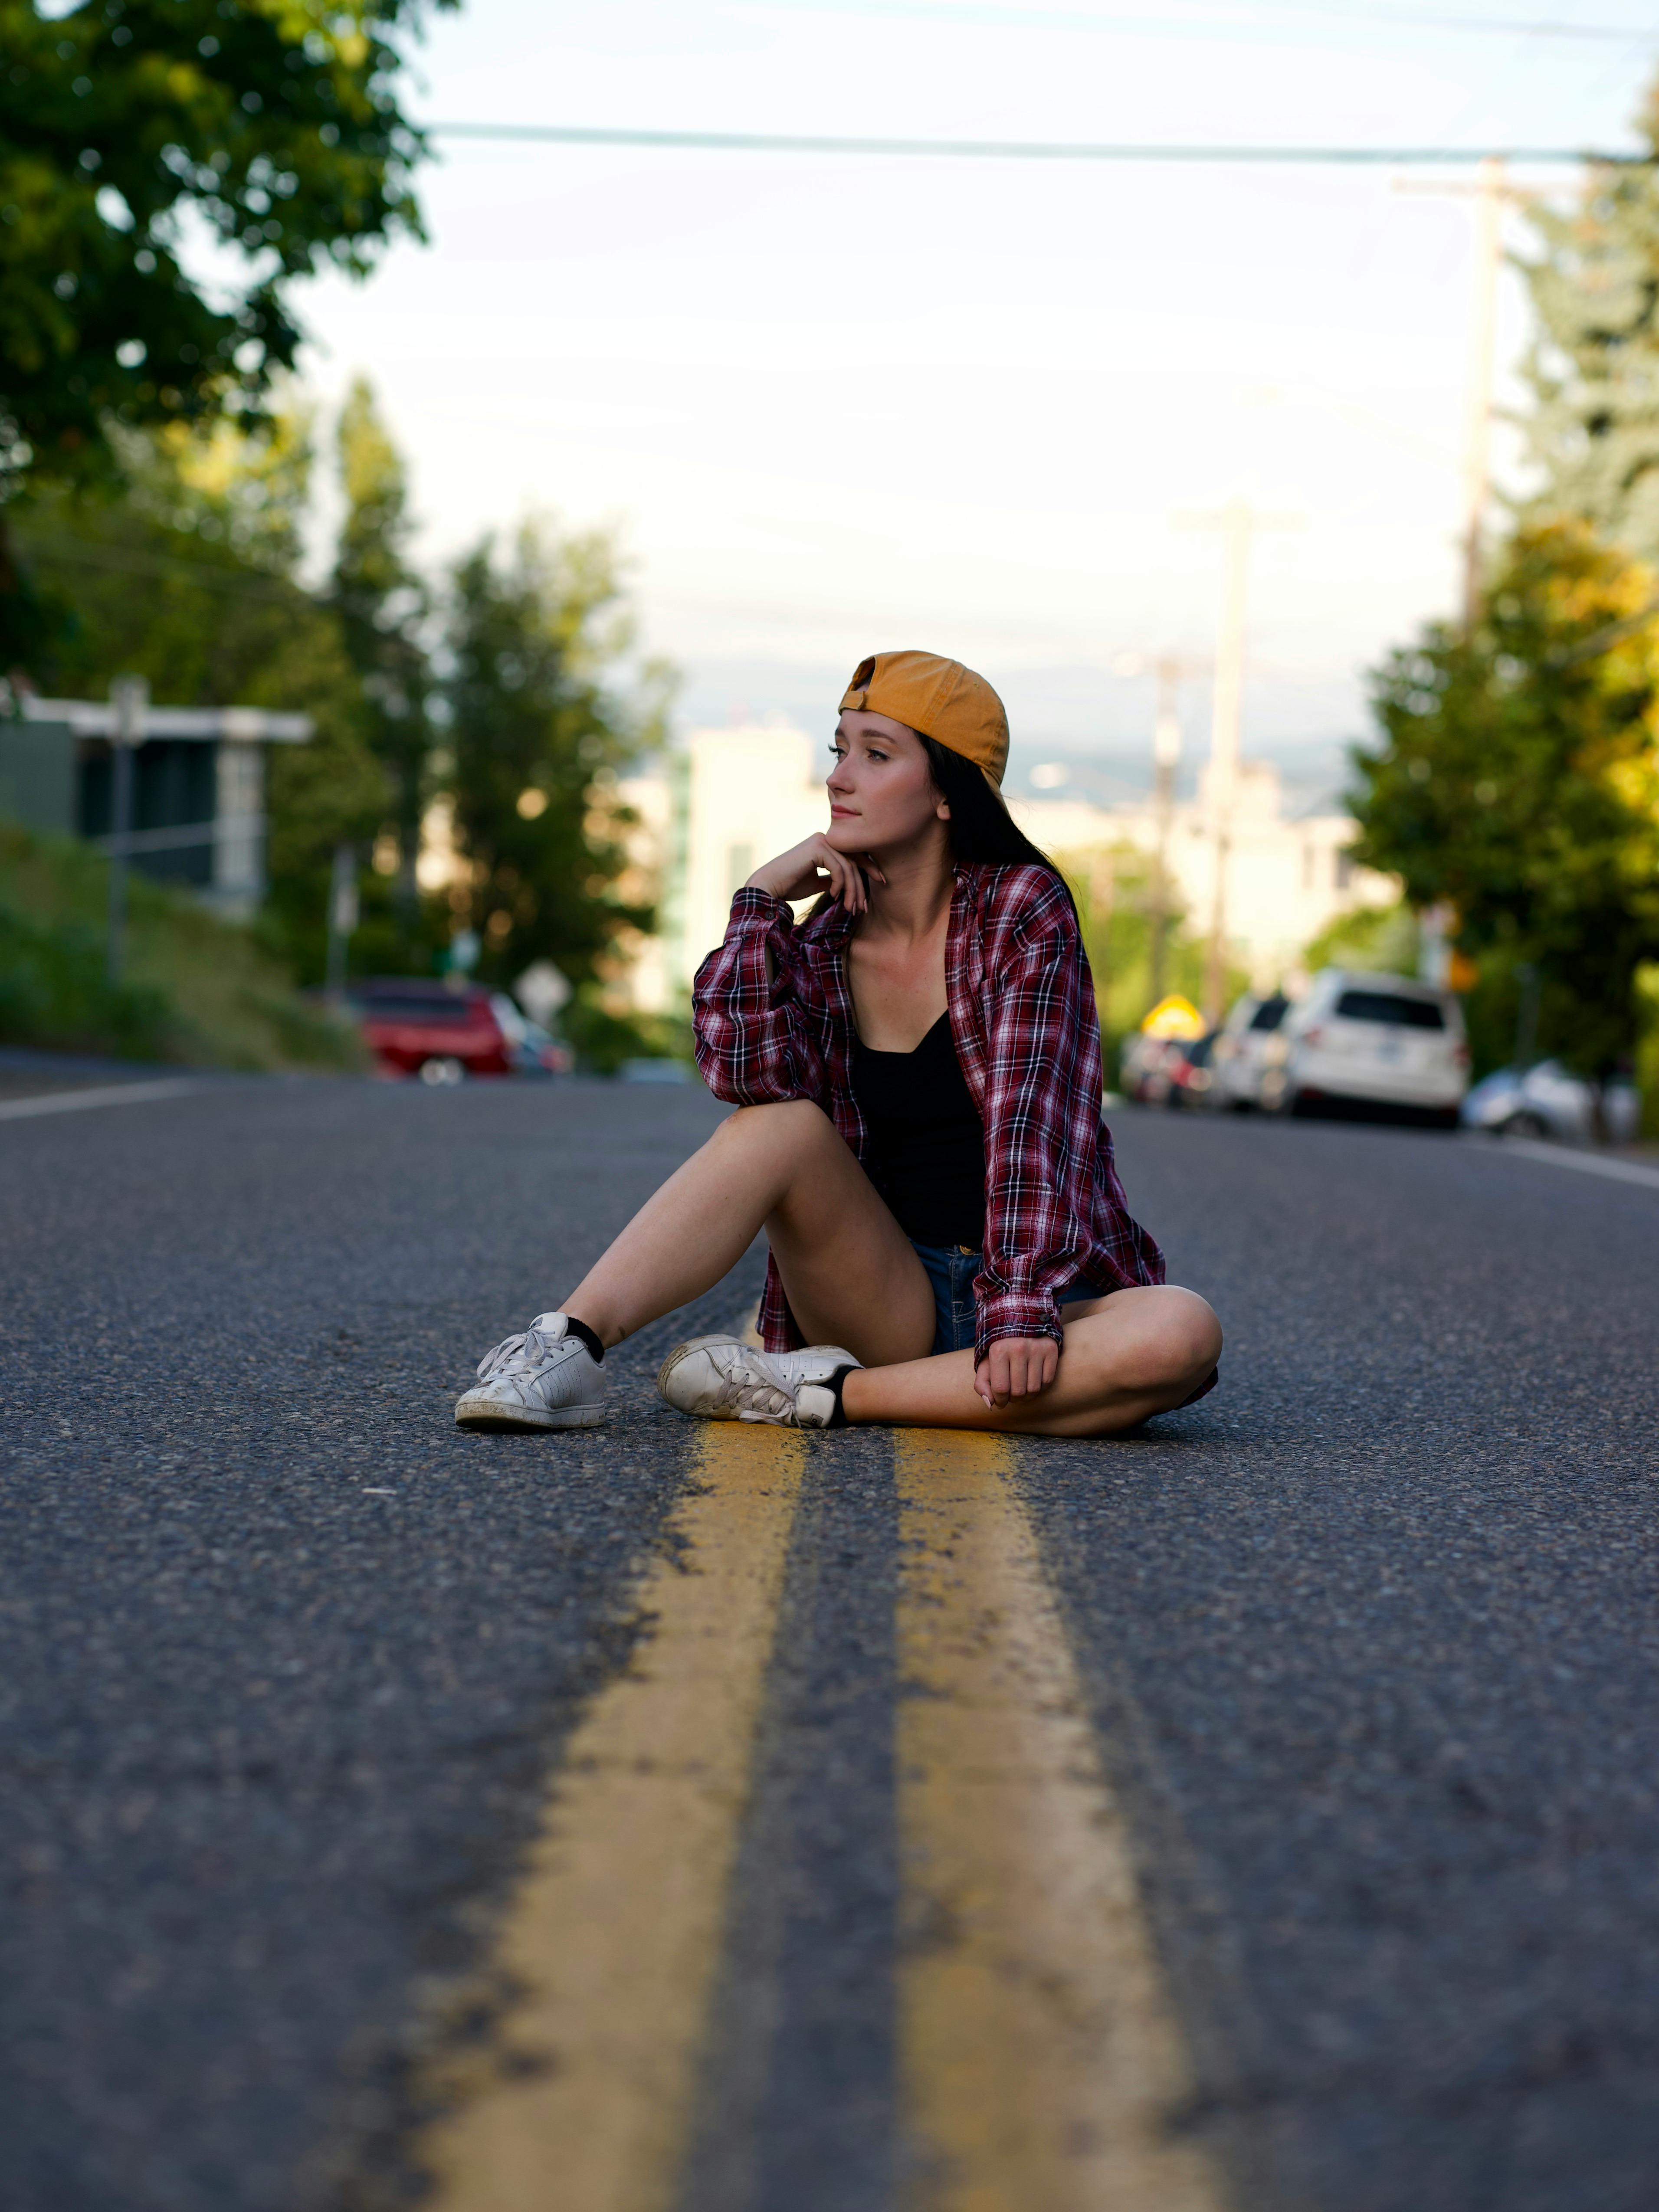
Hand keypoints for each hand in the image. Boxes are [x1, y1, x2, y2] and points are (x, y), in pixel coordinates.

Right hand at [747, 834, 885, 913]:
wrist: (769, 887)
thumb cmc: (789, 886)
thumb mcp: (817, 883)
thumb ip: (832, 880)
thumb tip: (848, 885)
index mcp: (825, 845)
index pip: (854, 856)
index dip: (869, 870)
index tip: (878, 887)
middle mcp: (825, 839)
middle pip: (854, 862)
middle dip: (861, 887)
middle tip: (863, 907)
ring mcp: (821, 841)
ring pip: (848, 867)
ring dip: (852, 891)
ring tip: (850, 908)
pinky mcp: (817, 847)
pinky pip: (838, 868)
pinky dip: (839, 884)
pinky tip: (833, 896)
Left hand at [974, 1336, 1058, 1408]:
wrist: (1020, 1322)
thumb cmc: (1000, 1348)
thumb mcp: (985, 1363)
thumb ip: (981, 1384)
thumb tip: (989, 1404)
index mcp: (998, 1351)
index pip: (1001, 1389)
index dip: (1000, 1401)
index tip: (1000, 1401)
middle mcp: (1018, 1348)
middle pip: (1018, 1392)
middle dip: (1013, 1399)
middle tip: (1011, 1394)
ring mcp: (1036, 1348)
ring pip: (1034, 1389)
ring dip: (1027, 1396)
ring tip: (1022, 1389)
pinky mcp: (1051, 1350)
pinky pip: (1047, 1381)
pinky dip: (1040, 1387)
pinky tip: (1033, 1381)